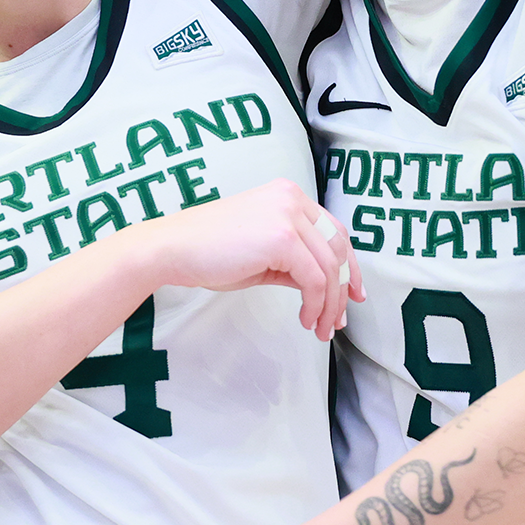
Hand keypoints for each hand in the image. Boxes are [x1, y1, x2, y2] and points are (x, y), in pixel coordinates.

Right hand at [131, 179, 362, 341]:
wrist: (173, 249)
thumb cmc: (209, 252)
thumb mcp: (263, 255)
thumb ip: (294, 263)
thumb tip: (323, 288)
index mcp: (288, 195)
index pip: (334, 231)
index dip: (349, 265)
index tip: (352, 294)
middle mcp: (292, 198)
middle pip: (337, 248)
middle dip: (343, 289)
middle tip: (339, 321)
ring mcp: (288, 215)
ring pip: (329, 267)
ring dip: (329, 305)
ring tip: (320, 328)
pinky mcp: (282, 238)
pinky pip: (314, 279)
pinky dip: (316, 304)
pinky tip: (306, 320)